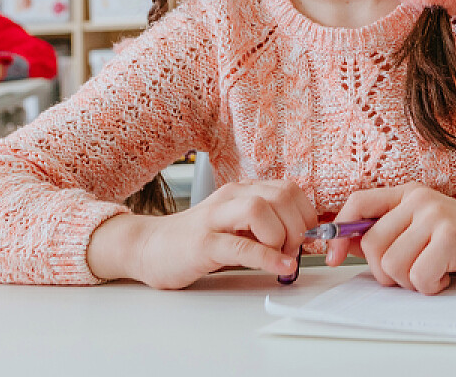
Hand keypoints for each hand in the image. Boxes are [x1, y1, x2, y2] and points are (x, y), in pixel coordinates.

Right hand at [86, 179, 314, 288]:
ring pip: (261, 210)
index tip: (307, 238)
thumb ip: (263, 227)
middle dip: (299, 225)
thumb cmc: (195, 240)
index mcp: (241, 192)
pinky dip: (266, 256)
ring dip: (282, 236)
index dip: (306, 214)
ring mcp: (214, 218)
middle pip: (281, 196)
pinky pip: (240, 246)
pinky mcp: (202, 243)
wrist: (148, 247)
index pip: (288, 189)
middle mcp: (230, 198)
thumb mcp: (236, 228)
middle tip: (294, 249)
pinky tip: (279, 266)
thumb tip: (301, 238)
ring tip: (282, 256)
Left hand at [325, 184, 455, 294]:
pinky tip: (448, 276)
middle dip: (386, 273)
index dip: (339, 233)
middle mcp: (419, 199)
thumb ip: (396, 230)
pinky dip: (430, 287)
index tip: (336, 258)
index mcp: (410, 193)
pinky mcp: (450, 236)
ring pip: (392, 265)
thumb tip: (351, 248)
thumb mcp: (429, 227)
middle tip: (412, 274)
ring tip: (434, 272)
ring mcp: (435, 216)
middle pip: (371, 245)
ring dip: (411, 282)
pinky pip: (417, 277)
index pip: (357, 204)